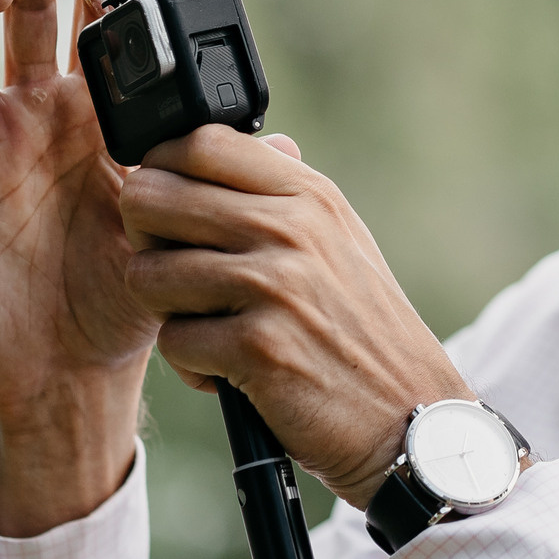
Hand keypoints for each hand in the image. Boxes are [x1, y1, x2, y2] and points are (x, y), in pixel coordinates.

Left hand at [119, 126, 470, 506]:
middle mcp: (291, 228)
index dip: (162, 174)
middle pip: (150, 200)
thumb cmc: (362, 332)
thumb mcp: (336, 241)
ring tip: (214, 330)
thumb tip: (202, 146)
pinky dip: (194, 367)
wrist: (411, 417)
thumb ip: (276, 193)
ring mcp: (274, 285)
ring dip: (169, 313)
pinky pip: (172, 341)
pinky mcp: (257, 346)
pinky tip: (234, 373)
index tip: (172, 215)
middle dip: (147, 245)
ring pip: (147, 274)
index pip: (196, 142)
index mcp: (308, 194)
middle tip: (180, 279)